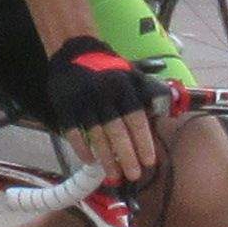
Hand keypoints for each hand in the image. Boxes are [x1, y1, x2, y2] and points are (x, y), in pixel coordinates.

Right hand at [38, 33, 173, 178]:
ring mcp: (83, 101)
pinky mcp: (65, 106)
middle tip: (133, 175)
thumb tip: (162, 113)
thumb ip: (146, 94)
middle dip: (126, 155)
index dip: (143, 142)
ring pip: (96, 134)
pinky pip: (73, 131)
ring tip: (113, 175)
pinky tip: (89, 161)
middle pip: (117, 131)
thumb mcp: (131, 75)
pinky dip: (81, 147)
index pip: (136, 120)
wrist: (74, 51)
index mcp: (123, 88)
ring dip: (106, 157)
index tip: (149, 162)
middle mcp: (104, 95)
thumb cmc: (107, 69)